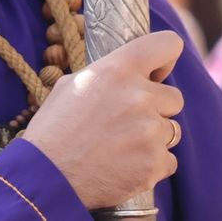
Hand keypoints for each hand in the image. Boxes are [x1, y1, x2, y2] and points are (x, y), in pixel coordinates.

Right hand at [21, 30, 184, 209]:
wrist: (46, 177)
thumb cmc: (54, 129)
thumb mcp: (72, 84)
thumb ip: (107, 74)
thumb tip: (127, 72)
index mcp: (118, 69)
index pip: (168, 44)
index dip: (165, 59)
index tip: (155, 75)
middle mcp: (139, 96)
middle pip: (174, 97)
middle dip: (157, 108)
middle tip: (128, 121)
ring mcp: (150, 131)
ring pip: (171, 131)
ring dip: (153, 138)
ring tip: (122, 147)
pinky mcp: (155, 163)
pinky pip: (169, 160)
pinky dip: (152, 165)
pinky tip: (125, 166)